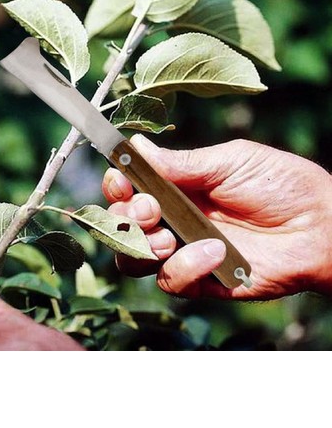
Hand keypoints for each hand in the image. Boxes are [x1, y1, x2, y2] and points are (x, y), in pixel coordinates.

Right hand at [102, 135, 331, 299]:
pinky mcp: (201, 280)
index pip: (130, 188)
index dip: (117, 185)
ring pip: (134, 257)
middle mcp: (174, 219)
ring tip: (170, 235)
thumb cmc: (281, 185)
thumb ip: (182, 163)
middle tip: (151, 207)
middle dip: (125, 215)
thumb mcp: (231, 162)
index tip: (121, 179)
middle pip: (121, 224)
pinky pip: (170, 280)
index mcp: (178, 186)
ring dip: (142, 244)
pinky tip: (214, 250)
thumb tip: (136, 146)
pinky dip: (184, 266)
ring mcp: (185, 251)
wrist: (320, 226)